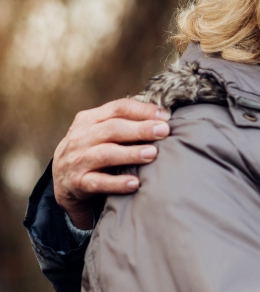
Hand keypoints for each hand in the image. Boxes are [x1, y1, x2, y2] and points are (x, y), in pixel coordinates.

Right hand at [53, 99, 170, 228]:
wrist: (63, 181)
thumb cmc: (93, 152)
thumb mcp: (101, 133)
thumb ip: (125, 123)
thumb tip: (164, 117)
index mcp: (88, 119)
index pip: (117, 108)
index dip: (142, 110)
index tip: (166, 116)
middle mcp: (80, 137)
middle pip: (112, 129)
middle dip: (140, 129)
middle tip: (164, 131)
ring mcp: (77, 160)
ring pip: (105, 154)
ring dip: (130, 154)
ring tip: (152, 154)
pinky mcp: (77, 183)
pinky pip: (98, 182)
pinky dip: (117, 183)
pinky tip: (135, 183)